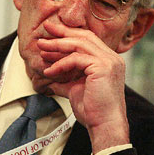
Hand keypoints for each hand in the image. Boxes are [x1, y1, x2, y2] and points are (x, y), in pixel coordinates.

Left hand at [36, 20, 129, 153]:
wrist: (104, 125)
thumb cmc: (94, 111)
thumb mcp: (76, 89)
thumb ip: (66, 80)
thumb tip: (52, 78)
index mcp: (108, 60)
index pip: (87, 40)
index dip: (69, 34)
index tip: (51, 33)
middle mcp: (111, 58)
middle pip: (84, 36)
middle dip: (63, 32)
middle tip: (45, 29)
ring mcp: (109, 61)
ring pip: (80, 44)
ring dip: (58, 45)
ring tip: (42, 48)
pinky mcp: (103, 67)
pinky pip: (76, 59)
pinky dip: (60, 63)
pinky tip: (49, 71)